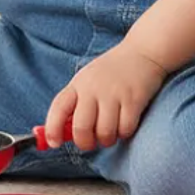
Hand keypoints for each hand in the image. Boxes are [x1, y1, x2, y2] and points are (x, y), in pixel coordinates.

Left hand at [45, 42, 167, 150]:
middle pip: (81, 127)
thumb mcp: (87, 80)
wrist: (142, 52)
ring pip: (104, 133)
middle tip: (92, 142)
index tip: (53, 143)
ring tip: (111, 131)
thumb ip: (76, 103)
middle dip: (85, 143)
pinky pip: (125, 129)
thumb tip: (63, 133)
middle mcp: (93, 88)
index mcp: (78, 84)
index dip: (52, 128)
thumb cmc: (111, 71)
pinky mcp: (133, 100)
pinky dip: (124, 133)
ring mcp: (114, 93)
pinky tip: (125, 123)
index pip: (58, 107)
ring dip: (107, 140)